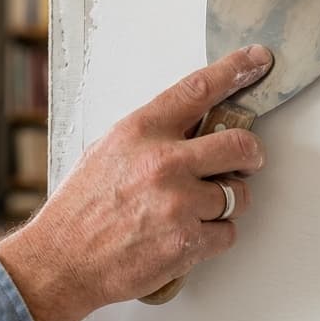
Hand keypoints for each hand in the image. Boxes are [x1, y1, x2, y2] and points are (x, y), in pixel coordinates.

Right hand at [0, 45, 272, 320]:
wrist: (62, 260)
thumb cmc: (80, 208)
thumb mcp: (107, 151)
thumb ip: (151, 136)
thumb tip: (193, 127)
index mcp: (141, 131)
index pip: (199, 89)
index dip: (235, 70)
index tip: (257, 60)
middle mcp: (163, 162)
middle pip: (240, 144)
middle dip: (250, 155)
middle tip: (246, 162)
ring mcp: (178, 202)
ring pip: (238, 195)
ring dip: (226, 203)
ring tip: (195, 210)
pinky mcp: (187, 241)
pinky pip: (228, 233)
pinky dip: (214, 237)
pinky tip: (187, 235)